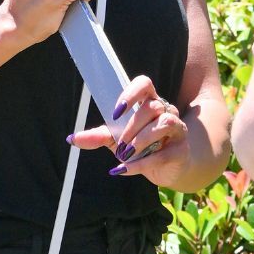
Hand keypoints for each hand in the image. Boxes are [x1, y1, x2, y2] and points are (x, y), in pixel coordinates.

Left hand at [70, 75, 187, 178]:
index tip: (116, 112)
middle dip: (132, 126)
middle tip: (119, 145)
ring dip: (141, 140)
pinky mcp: (181, 151)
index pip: (145, 84)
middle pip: (153, 107)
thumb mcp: (118, 140)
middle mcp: (167, 112)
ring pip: (164, 124)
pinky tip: (125, 169)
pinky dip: (142, 163)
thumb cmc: (142, 147)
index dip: (131, 93)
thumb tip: (71, 138)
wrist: (169, 168)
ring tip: (125, 155)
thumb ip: (99, 136)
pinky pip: (164, 154)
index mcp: (150, 103)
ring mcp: (178, 130)